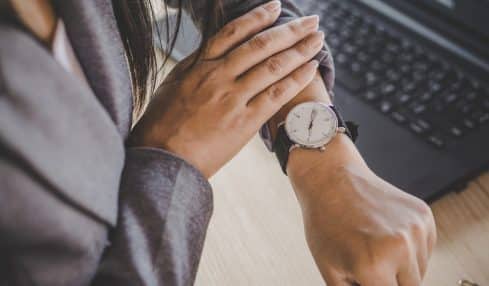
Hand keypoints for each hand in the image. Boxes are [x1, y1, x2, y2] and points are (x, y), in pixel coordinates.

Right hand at [129, 1, 324, 176]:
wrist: (162, 159)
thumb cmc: (162, 124)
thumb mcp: (172, 85)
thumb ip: (195, 65)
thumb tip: (210, 49)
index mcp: (200, 66)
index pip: (234, 32)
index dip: (258, 16)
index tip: (276, 6)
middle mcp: (218, 77)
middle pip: (261, 45)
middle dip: (290, 30)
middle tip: (312, 20)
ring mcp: (232, 99)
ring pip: (272, 66)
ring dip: (300, 50)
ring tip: (318, 39)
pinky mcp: (244, 122)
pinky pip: (276, 96)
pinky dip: (296, 80)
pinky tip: (311, 68)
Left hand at [288, 136, 436, 285]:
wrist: (332, 178)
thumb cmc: (325, 222)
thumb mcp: (330, 270)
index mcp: (372, 265)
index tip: (371, 283)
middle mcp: (399, 247)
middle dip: (390, 284)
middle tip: (369, 268)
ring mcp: (415, 230)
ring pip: (419, 273)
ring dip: (402, 270)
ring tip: (373, 247)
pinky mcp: (424, 217)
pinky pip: (425, 250)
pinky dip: (410, 251)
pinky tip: (385, 234)